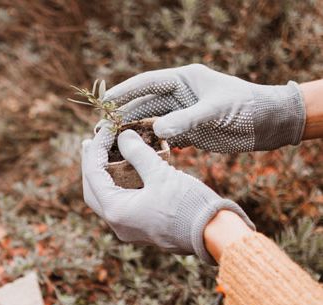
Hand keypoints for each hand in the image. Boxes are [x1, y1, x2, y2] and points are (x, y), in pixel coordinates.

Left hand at [82, 127, 254, 263]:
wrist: (212, 234)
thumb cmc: (188, 204)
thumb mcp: (161, 174)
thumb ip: (138, 153)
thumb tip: (123, 136)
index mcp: (116, 211)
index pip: (93, 174)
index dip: (96, 148)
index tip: (105, 128)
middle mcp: (116, 223)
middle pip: (93, 189)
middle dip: (91, 164)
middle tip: (92, 142)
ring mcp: (128, 228)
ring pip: (106, 198)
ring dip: (104, 175)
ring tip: (106, 153)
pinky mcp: (140, 227)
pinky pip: (121, 203)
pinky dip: (119, 185)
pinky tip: (125, 170)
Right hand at [103, 64, 305, 152]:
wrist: (270, 124)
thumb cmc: (247, 108)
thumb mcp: (216, 111)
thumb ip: (186, 120)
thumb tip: (156, 129)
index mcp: (184, 80)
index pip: (147, 83)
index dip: (124, 92)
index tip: (105, 103)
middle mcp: (179, 96)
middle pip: (143, 106)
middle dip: (121, 117)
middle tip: (100, 131)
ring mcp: (181, 115)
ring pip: (148, 124)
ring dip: (131, 134)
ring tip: (110, 145)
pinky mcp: (186, 133)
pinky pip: (160, 139)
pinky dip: (147, 146)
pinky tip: (132, 157)